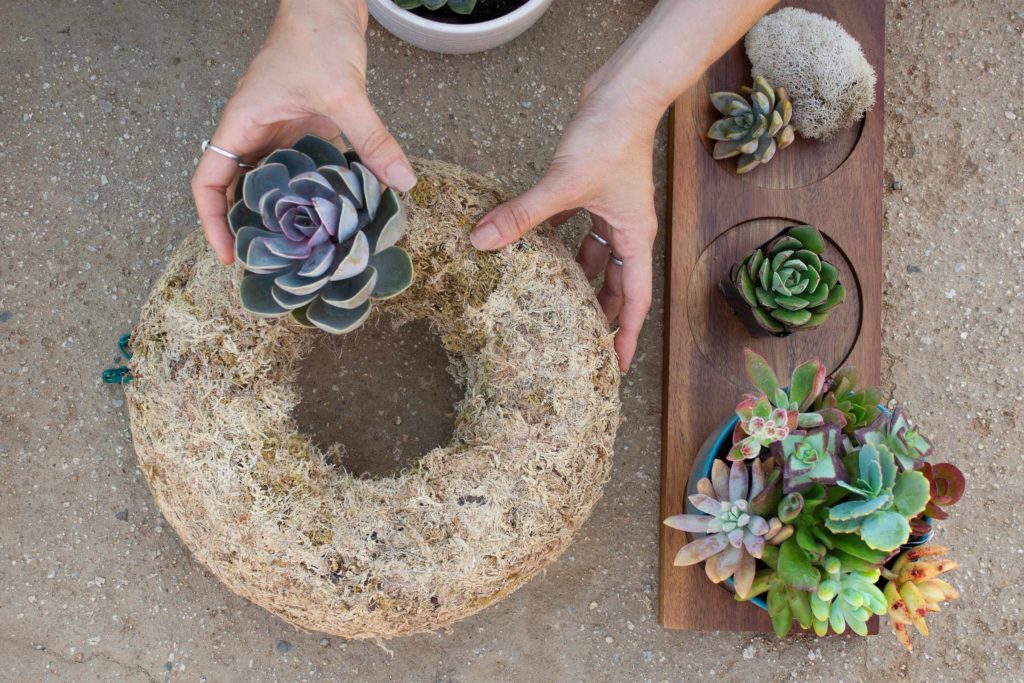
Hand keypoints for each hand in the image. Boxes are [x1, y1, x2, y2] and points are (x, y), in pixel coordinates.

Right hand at [191, 0, 415, 264]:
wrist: (328, 0)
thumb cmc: (316, 36)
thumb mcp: (345, 92)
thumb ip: (372, 139)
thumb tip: (402, 182)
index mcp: (241, 125)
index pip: (207, 183)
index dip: (211, 223)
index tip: (229, 257)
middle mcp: (254, 132)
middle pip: (238, 192)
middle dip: (251, 229)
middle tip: (276, 265)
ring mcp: (278, 130)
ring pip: (273, 184)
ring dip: (286, 215)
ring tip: (308, 251)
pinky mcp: (304, 126)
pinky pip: (303, 168)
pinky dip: (315, 192)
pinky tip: (339, 213)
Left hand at [469, 83, 659, 371]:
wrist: (622, 92)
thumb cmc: (610, 138)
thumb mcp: (564, 184)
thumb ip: (523, 215)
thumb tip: (482, 241)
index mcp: (633, 237)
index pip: (635, 300)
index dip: (625, 335)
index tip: (615, 366)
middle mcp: (626, 229)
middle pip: (616, 284)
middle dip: (598, 313)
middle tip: (578, 342)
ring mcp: (609, 210)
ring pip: (594, 257)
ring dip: (575, 278)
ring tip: (551, 304)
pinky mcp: (591, 190)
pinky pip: (575, 227)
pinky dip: (557, 241)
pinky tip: (532, 250)